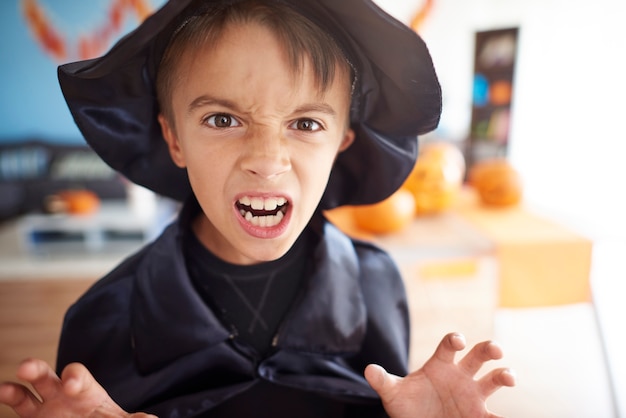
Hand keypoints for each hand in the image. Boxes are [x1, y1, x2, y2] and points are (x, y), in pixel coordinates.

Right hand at [0, 358, 155, 417]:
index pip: (78, 375)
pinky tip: (1, 395)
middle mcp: (59, 393)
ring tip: (3, 389)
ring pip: (23, 394)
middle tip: (25, 368)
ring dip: (13, 389)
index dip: (73, 376)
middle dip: (35, 368)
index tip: (71, 384)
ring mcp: (43, 407)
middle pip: (45, 374)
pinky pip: (18, 409)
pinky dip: (9, 403)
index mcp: (84, 389)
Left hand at [365, 333, 514, 417]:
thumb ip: (383, 381)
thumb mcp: (393, 393)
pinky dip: (502, 417)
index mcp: (441, 364)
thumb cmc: (407, 405)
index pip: (449, 346)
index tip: (458, 340)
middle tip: (495, 349)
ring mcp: (473, 394)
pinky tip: (504, 417)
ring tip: (509, 377)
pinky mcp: (479, 415)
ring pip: (494, 379)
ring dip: (505, 374)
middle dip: (488, 348)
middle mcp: (461, 375)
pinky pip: (495, 415)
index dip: (454, 339)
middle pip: (478, 355)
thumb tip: (367, 370)